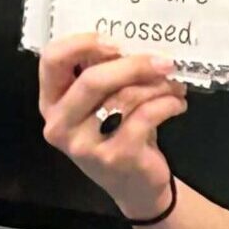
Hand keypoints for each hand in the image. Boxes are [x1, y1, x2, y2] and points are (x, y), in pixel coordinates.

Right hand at [37, 33, 186, 217]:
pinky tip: (177, 104)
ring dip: (158, 85)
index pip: (51, 60)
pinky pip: (146, 116)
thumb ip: (104, 74)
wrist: (134, 186)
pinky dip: (168, 104)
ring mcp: (85, 145)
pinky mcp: (116, 156)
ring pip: (125, 97)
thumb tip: (133, 43)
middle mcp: (60, 125)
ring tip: (174, 85)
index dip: (82, 43)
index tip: (117, 42)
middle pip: (92, 80)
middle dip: (133, 64)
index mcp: (51, 103)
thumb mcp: (101, 103)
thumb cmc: (117, 134)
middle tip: (164, 60)